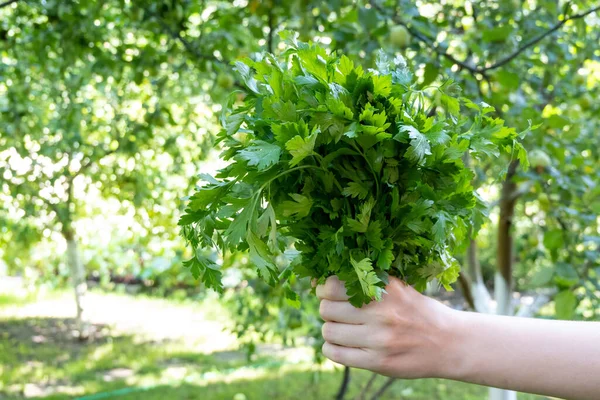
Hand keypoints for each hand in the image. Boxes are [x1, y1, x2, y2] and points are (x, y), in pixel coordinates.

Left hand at [317, 276, 461, 378]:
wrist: (450, 342)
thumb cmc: (417, 310)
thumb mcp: (398, 287)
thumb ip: (367, 282)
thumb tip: (322, 282)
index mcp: (385, 288)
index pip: (334, 285)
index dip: (325, 288)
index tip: (327, 290)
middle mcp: (381, 313)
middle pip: (327, 309)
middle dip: (327, 308)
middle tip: (336, 310)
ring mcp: (380, 339)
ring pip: (329, 332)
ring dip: (330, 329)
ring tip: (341, 328)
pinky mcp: (379, 362)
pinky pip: (336, 354)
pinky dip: (332, 348)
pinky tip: (342, 344)